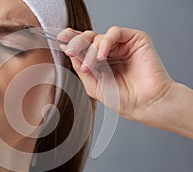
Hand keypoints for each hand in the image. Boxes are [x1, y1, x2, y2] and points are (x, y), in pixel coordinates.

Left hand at [58, 26, 173, 122]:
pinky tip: (103, 55)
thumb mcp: (93, 84)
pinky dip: (105, 41)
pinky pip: (115, 32)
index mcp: (99, 62)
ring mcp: (121, 45)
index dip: (71, 41)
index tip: (60, 40)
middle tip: (70, 50)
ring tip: (90, 66)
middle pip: (88, 38)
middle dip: (76, 42)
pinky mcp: (135, 40)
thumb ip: (80, 67)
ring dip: (90, 50)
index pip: (83, 47)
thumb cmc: (123, 99)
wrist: (145, 104)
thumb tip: (68, 51)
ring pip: (98, 36)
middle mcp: (109, 52)